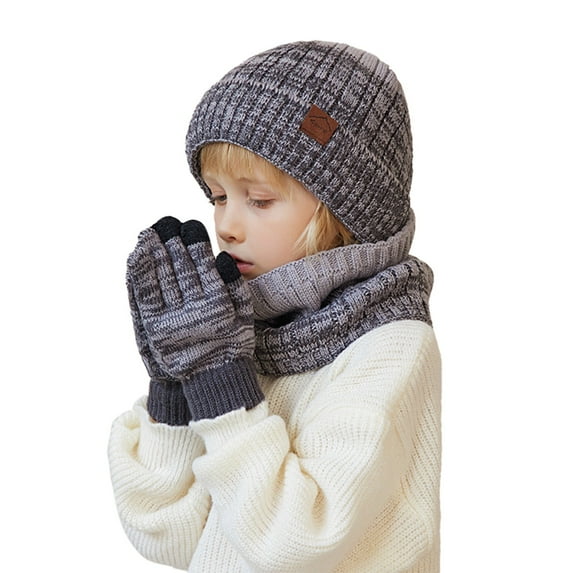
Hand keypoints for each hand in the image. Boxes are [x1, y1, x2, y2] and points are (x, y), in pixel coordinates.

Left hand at [127, 216, 254, 382]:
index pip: (203, 266)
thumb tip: (220, 258)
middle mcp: (194, 310)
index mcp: (218, 304)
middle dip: (173, 242)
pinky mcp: (155, 329)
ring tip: (150, 232)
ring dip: (154, 252)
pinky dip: (140, 275)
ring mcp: (173, 319)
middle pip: (180, 268)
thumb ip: (235, 287)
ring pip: (161, 278)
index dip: (194, 243)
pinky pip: (145, 297)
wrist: (213, 378)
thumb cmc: (232, 342)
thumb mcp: (244, 315)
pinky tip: (137, 256)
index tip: (189, 227)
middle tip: (167, 224)